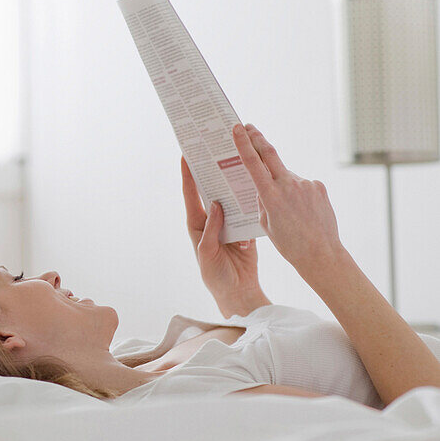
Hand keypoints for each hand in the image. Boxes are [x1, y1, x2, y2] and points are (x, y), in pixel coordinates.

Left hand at [181, 156, 261, 306]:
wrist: (238, 291)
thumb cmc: (215, 275)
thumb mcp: (207, 253)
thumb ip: (211, 230)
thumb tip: (215, 204)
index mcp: (197, 224)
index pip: (191, 195)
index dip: (188, 175)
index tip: (186, 155)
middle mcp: (212, 219)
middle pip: (211, 190)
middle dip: (212, 171)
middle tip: (216, 150)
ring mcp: (229, 222)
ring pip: (231, 197)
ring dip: (233, 182)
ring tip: (237, 160)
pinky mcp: (245, 228)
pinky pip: (247, 210)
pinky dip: (250, 199)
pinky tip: (255, 184)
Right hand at [231, 123, 343, 273]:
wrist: (320, 253)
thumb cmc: (289, 243)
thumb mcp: (265, 222)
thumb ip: (263, 199)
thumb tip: (265, 183)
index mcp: (270, 195)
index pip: (253, 162)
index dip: (243, 143)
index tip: (237, 129)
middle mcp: (288, 184)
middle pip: (270, 154)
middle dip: (257, 138)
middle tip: (248, 128)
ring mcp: (305, 184)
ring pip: (286, 176)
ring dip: (282, 183)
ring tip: (288, 208)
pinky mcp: (318, 187)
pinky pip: (302, 185)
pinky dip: (297, 193)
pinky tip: (301, 211)